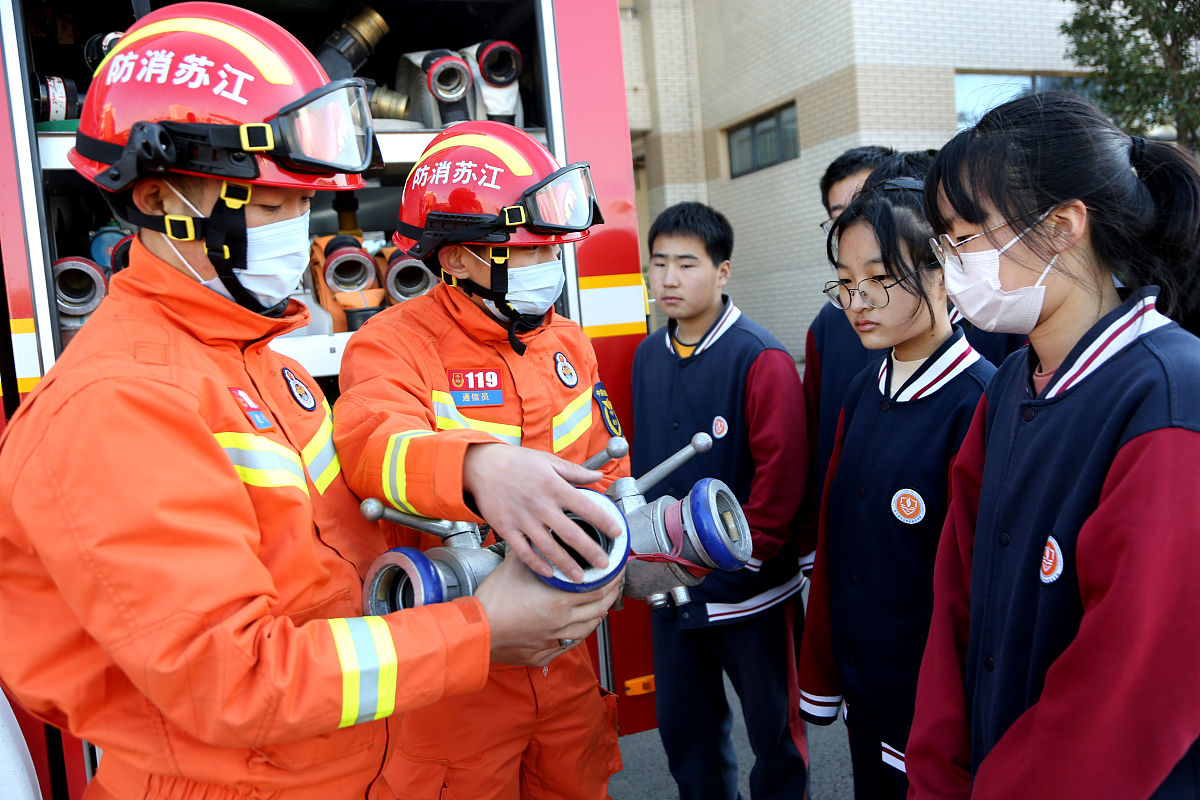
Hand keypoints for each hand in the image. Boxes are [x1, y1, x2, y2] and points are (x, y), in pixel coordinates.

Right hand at [462, 443, 620, 579]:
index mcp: (554, 487)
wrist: (481, 466)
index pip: (586, 507)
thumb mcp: (548, 461)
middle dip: (590, 552)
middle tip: (604, 564)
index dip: (605, 521)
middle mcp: (540, 505)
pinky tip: (549, 573)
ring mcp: (523, 519)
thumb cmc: (516, 462)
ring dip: (566, 565)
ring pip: (548, 548)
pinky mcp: (506, 529)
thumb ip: (575, 471)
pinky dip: (537, 564)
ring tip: (580, 578)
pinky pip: (524, 552)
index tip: (617, 533)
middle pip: (571, 534)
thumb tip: (599, 476)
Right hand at [475, 553, 623, 666]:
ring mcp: (554, 640)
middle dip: (612, 594)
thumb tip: (541, 538)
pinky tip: (578, 629)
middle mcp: (562, 622)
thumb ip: (533, 552)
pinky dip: (578, 634)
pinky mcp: (543, 654)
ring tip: (600, 605)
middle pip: (600, 608)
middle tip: (615, 584)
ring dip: (597, 615)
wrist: (475, 632)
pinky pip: (569, 645)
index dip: (613, 578)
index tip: (618, 570)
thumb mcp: (515, 567)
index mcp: (560, 601)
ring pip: (587, 629)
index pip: (599, 589)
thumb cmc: (493, 601)